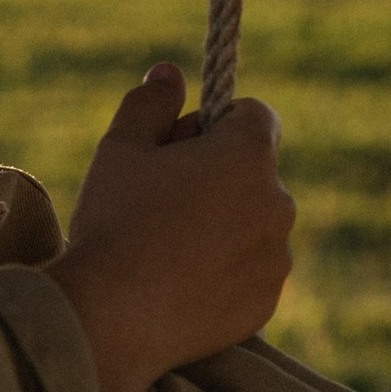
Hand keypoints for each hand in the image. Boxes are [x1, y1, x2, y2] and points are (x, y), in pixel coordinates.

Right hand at [52, 63, 294, 391]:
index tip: (179, 145)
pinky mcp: (266, 302)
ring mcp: (277, 257)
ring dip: (223, 226)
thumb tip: (169, 72)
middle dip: (217, 177)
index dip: (215, 122)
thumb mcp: (119, 149)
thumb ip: (150, 104)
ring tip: (164, 249)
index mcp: (248, 155)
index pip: (255, 114)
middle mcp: (278, 202)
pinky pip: (250, 274)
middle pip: (254, 172)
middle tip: (158, 201)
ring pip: (254, 225)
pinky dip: (224, 273)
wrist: (112, 318)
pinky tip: (178, 285)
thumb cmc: (114, 223)